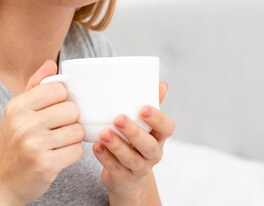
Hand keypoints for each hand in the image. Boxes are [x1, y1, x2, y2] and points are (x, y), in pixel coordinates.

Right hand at [0, 60, 84, 204]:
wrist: (2, 181)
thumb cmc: (13, 143)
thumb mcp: (17, 112)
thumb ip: (35, 86)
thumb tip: (51, 64)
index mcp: (17, 106)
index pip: (58, 89)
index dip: (63, 100)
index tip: (55, 110)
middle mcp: (24, 124)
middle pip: (71, 110)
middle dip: (70, 120)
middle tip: (59, 129)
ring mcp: (34, 145)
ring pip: (77, 130)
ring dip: (73, 138)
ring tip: (58, 143)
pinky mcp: (46, 165)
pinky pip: (76, 151)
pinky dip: (72, 153)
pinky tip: (59, 155)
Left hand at [92, 82, 174, 197]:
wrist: (127, 179)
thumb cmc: (135, 144)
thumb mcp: (144, 125)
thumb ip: (152, 104)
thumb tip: (161, 84)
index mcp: (159, 137)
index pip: (167, 129)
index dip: (157, 119)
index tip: (143, 108)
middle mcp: (152, 154)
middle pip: (149, 146)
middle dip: (134, 132)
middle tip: (118, 118)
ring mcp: (139, 168)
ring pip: (131, 159)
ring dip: (117, 145)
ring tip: (104, 133)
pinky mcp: (124, 179)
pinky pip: (116, 170)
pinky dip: (105, 158)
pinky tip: (96, 147)